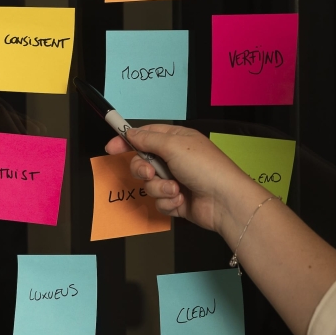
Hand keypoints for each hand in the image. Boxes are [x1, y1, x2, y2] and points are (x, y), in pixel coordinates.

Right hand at [104, 124, 268, 235]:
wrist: (224, 201)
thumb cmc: (205, 167)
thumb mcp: (174, 145)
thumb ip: (148, 139)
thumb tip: (130, 133)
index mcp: (176, 140)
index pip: (145, 136)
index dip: (127, 141)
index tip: (111, 148)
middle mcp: (175, 159)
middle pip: (142, 162)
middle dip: (143, 170)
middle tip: (151, 174)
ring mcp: (176, 180)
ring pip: (149, 185)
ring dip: (160, 188)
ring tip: (176, 189)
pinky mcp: (177, 200)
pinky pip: (159, 202)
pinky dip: (168, 202)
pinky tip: (181, 200)